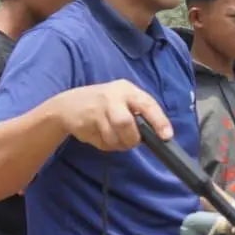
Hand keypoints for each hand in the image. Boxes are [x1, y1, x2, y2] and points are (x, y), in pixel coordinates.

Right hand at [55, 80, 172, 151]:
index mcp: (127, 89)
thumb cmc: (104, 103)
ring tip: (114, 138)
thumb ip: (139, 112)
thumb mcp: (122, 99)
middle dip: (132, 138)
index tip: (166, 136)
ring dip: (118, 144)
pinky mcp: (84, 123)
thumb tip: (157, 133)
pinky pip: (102, 142)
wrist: (67, 105)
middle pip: (125, 123)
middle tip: (132, 142)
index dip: (159, 121)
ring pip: (113, 136)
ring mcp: (96, 110)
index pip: (147, 104)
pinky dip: (106, 145)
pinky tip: (100, 135)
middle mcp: (111, 97)